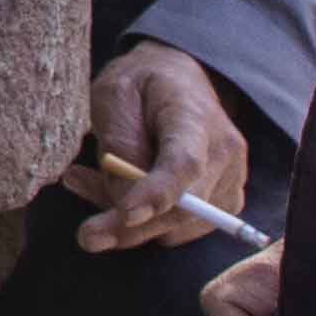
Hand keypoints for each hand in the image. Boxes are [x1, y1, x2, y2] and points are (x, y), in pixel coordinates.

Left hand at [72, 41, 251, 254]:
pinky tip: (116, 192)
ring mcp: (229, 181)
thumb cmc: (141, 84)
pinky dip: (145, 222)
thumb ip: (119, 143)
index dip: (157, 193)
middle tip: (86, 235)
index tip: (126, 214)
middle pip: (183, 209)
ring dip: (130, 222)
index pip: (185, 163)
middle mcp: (224, 152)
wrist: (179, 81)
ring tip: (86, 183)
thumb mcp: (114, 94)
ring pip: (176, 227)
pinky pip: (179, 229)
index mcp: (195, 116)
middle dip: (130, 228)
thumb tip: (124, 201)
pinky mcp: (223, 204)